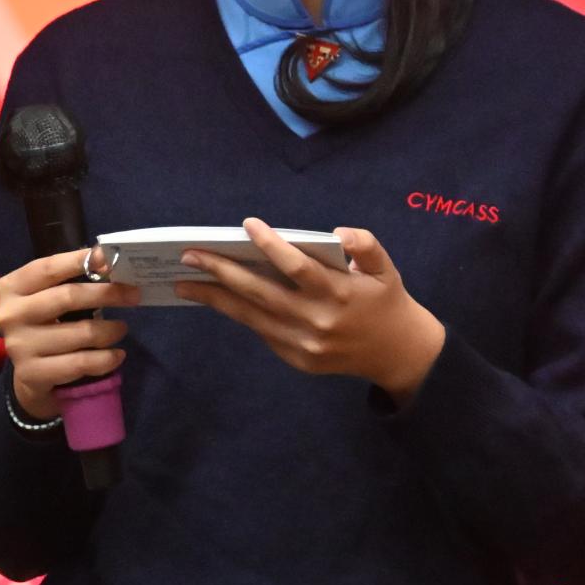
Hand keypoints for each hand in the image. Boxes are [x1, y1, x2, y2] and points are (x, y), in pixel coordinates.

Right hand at [0, 248, 142, 421]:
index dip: (78, 260)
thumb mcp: (45, 298)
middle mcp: (10, 315)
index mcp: (11, 288)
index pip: (47, 268)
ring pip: (81, 333)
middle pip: (67, 297)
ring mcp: (20, 346)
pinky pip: (81, 363)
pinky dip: (106, 358)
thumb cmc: (44, 326)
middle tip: (133, 295)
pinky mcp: (34, 374)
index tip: (107, 257)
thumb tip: (106, 263)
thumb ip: (67, 280)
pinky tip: (116, 355)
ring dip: (110, 330)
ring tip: (121, 329)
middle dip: (106, 293)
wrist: (29, 375)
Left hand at [173, 219, 444, 403]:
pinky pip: (261, 331)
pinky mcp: (297, 359)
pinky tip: (215, 298)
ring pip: (251, 316)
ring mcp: (304, 344)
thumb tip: (338, 233)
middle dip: (221, 272)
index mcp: (340, 294)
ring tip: (185, 282)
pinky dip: (237, 313)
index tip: (247, 225)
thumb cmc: (386, 300)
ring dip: (215, 298)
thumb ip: (366, 245)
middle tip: (188, 255)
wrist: (399, 353)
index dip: (270, 245)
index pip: (297, 267)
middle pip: (261, 293)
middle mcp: (317, 321)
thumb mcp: (386, 268)